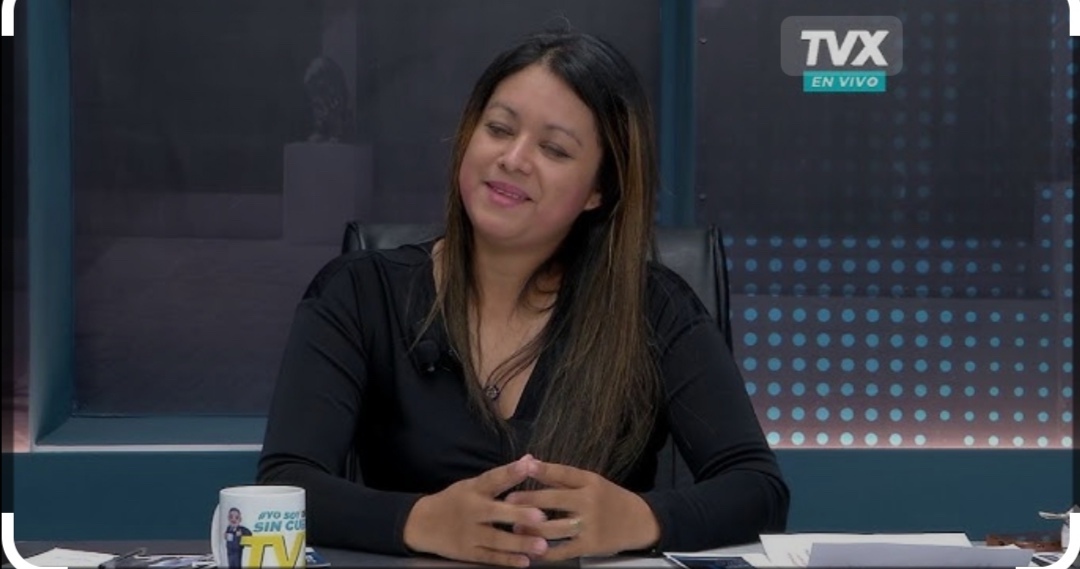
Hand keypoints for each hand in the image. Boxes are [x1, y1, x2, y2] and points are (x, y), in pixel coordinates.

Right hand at [403, 455, 550, 566]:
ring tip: (542, 545)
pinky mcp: (467, 552)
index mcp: (473, 489)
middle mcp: (471, 510)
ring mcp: (468, 533)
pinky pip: (489, 557)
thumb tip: (530, 460)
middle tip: (541, 516)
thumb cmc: (455, 501)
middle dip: (518, 514)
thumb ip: (503, 476)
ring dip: (519, 543)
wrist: (422, 523)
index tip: (529, 465)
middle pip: (495, 512)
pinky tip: (524, 562)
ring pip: (495, 539)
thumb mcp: (473, 484)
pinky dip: (506, 560)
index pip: (493, 478)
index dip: (510, 472)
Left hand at [505, 460, 660, 560]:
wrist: (639, 521)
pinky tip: (531, 550)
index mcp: (589, 482)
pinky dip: (545, 552)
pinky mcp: (590, 546)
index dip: (542, 469)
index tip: (522, 466)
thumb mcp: (591, 482)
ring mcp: (589, 525)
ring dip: (532, 529)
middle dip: (529, 501)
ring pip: (554, 528)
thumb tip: (530, 463)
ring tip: (515, 527)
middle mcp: (589, 502)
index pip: (563, 473)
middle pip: (554, 500)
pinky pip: (562, 551)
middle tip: (508, 501)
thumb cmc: (608, 499)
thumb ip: (562, 476)